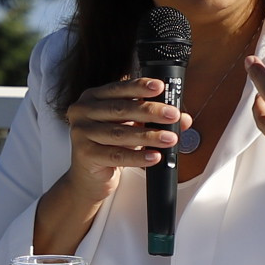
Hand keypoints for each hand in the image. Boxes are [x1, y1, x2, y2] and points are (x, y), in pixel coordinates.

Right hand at [59, 75, 182, 194]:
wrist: (88, 178)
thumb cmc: (109, 147)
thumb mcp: (130, 128)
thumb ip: (153, 119)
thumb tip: (183, 118)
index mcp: (93, 98)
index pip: (118, 88)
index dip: (139, 86)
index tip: (160, 87)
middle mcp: (82, 111)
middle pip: (120, 109)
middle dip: (151, 112)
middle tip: (173, 115)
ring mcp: (80, 133)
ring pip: (120, 133)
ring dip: (149, 136)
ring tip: (170, 138)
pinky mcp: (85, 154)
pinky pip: (116, 155)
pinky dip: (138, 157)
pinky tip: (154, 157)